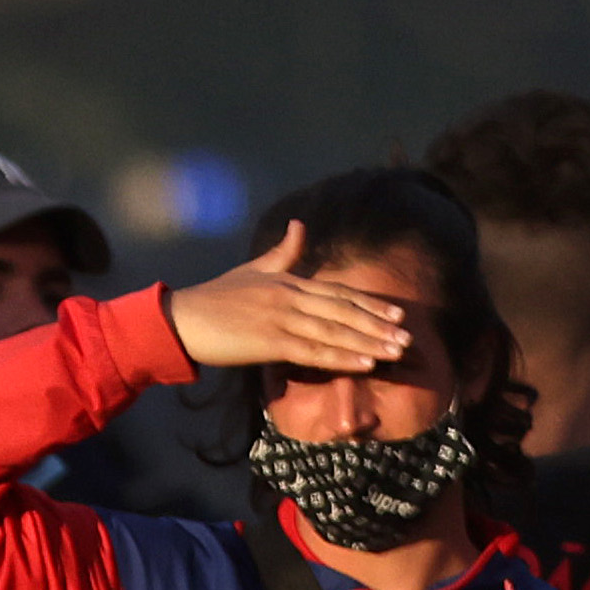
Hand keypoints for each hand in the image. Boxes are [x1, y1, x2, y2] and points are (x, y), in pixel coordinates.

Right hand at [170, 225, 413, 383]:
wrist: (181, 318)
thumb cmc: (213, 298)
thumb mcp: (252, 269)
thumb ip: (282, 252)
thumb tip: (300, 226)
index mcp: (289, 281)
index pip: (339, 292)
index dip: (370, 304)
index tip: (397, 314)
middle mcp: (290, 297)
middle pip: (344, 311)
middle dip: (379, 325)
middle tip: (408, 337)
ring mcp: (281, 318)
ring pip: (335, 331)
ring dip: (368, 342)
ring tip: (396, 351)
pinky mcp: (269, 341)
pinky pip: (313, 351)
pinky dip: (341, 356)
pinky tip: (364, 363)